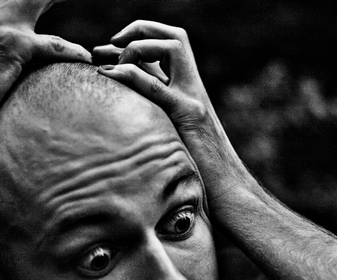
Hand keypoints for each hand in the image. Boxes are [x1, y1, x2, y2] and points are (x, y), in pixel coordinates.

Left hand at [95, 21, 254, 202]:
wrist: (228, 192)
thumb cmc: (198, 173)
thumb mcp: (172, 140)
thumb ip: (156, 120)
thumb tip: (125, 118)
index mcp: (189, 92)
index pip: (169, 47)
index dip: (140, 37)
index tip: (109, 48)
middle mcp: (193, 89)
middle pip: (175, 35)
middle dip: (140, 29)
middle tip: (111, 43)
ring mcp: (193, 99)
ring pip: (173, 46)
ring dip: (139, 46)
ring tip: (113, 64)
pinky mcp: (188, 116)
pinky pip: (156, 87)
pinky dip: (131, 75)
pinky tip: (108, 75)